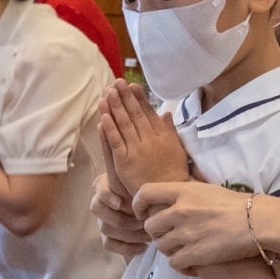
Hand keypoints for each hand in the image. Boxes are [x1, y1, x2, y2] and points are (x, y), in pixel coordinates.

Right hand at [92, 173, 149, 257]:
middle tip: (142, 222)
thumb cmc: (154, 196)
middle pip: (97, 208)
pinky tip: (143, 246)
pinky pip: (109, 244)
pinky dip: (127, 247)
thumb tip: (137, 175)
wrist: (162, 218)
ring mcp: (103, 220)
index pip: (99, 188)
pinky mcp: (108, 238)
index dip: (107, 196)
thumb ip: (140, 183)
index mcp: (108, 184)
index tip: (120, 204)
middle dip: (120, 218)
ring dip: (128, 233)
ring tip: (148, 235)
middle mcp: (102, 201)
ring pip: (105, 228)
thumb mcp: (149, 187)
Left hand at [98, 81, 191, 199]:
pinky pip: (115, 142)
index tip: (133, 85)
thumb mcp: (176, 149)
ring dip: (115, 107)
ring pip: (124, 125)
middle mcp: (150, 140)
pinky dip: (109, 128)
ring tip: (108, 93)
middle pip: (135, 115)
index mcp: (163, 136)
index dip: (140, 98)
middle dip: (125, 97)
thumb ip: (169, 131)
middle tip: (117, 83)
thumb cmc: (173, 173)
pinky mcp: (124, 162)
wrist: (166, 195)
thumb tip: (166, 113)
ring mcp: (136, 151)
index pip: (149, 113)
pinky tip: (103, 116)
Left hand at [137, 180, 259, 271]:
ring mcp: (185, 234)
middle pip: (150, 226)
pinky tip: (193, 264)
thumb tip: (172, 200)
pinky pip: (174, 263)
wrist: (258, 221)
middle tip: (172, 236)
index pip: (145, 194)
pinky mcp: (194, 254)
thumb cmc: (238, 204)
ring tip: (186, 250)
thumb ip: (186, 194)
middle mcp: (179, 211)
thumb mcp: (207, 189)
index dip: (138, 205)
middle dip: (158, 233)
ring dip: (171, 250)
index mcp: (182, 191)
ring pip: (161, 246)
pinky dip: (182, 266)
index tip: (143, 213)